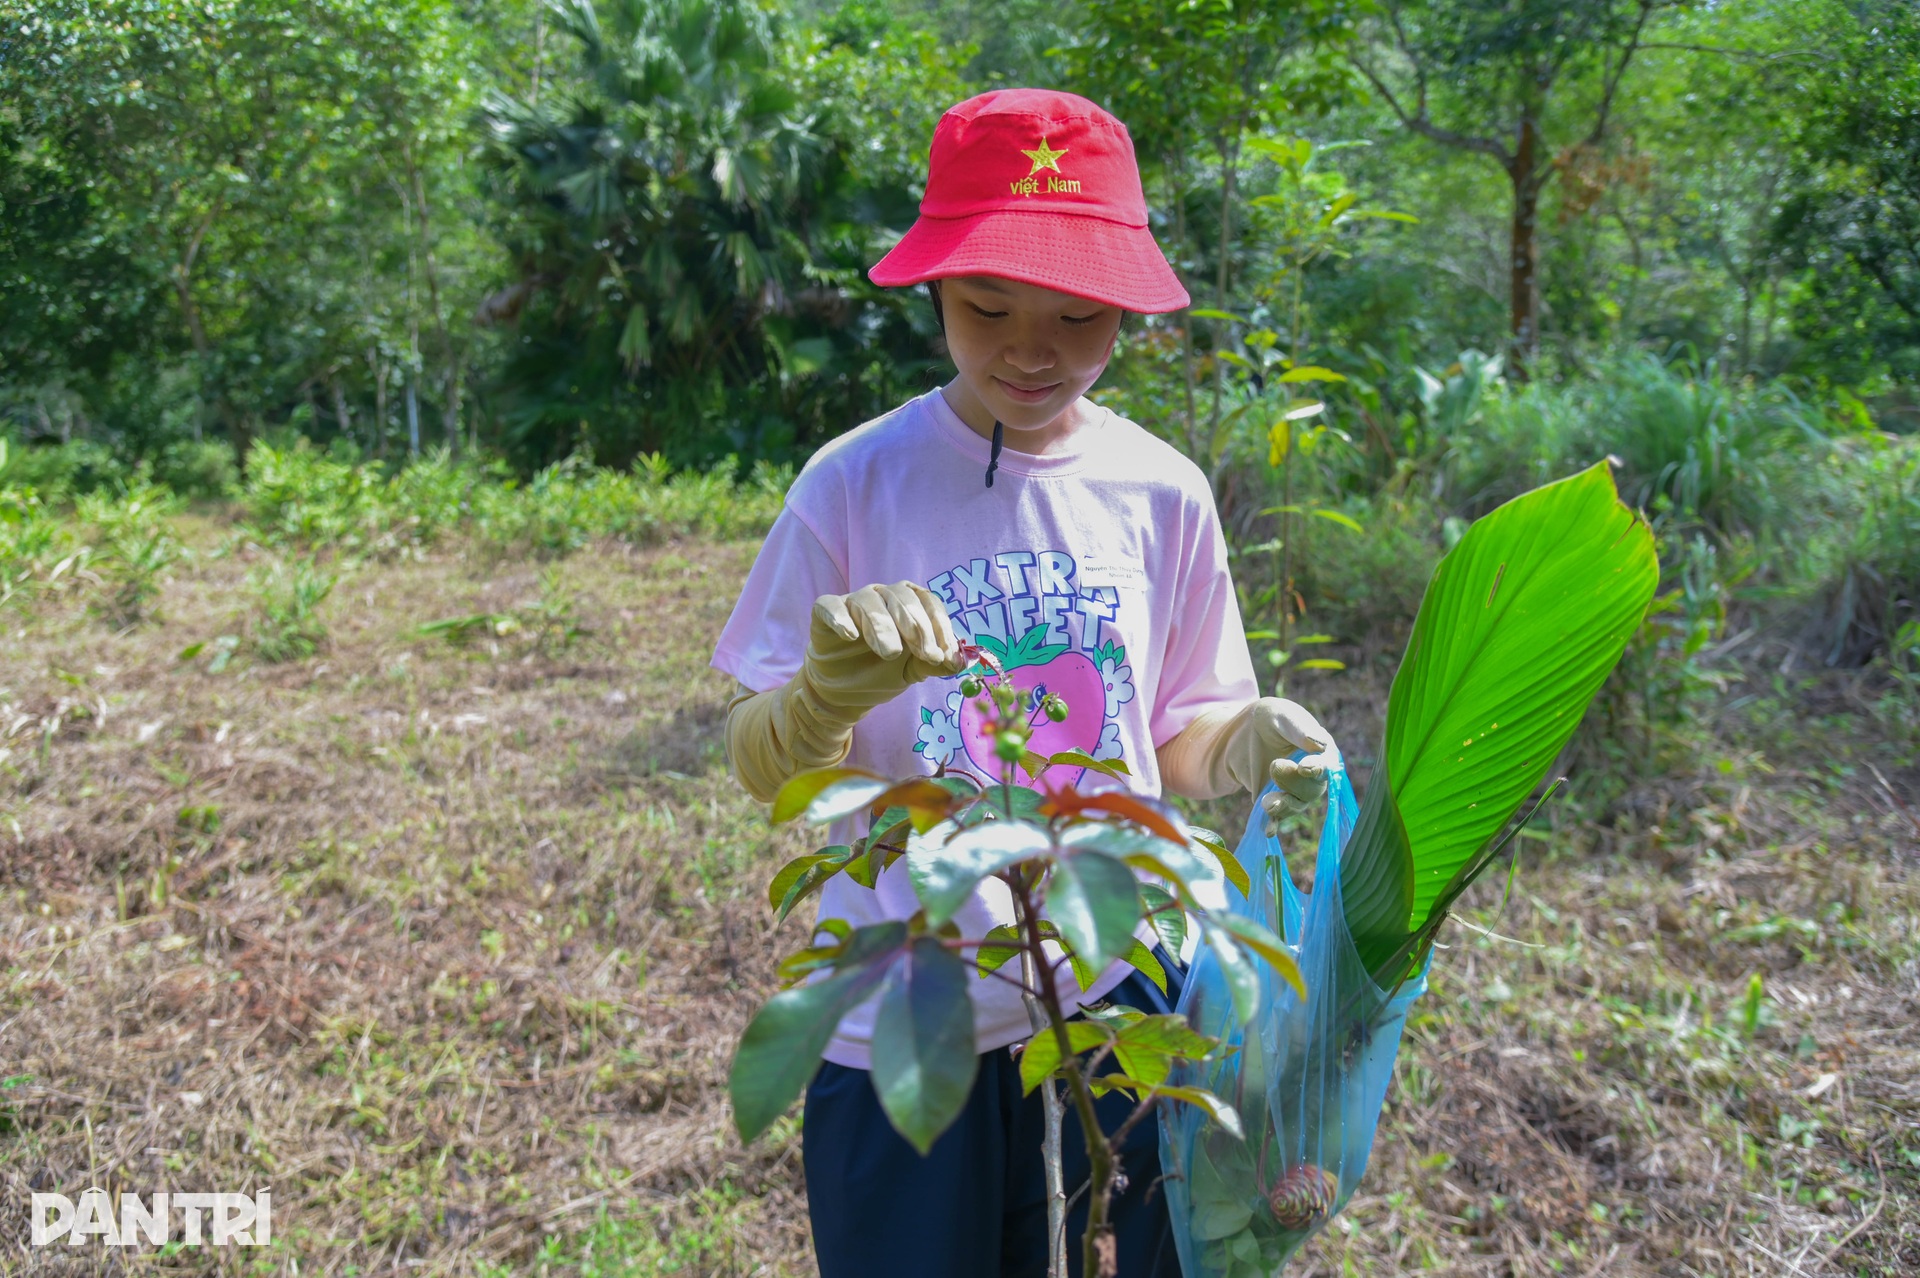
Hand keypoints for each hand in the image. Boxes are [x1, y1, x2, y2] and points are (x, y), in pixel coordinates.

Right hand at [726, 582, 966, 803]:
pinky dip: (841, 618)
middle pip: (902, 597)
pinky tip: (850, 635)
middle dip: (917, 626)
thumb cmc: (880, 673)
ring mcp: (852, 602)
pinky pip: (831, 606)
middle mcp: (882, 597)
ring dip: (883, 626)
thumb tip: (960, 662)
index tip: (943, 654)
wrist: (843, 693)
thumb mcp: (911, 671)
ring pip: (869, 602)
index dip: (939, 626)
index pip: (928, 603)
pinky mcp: (825, 612)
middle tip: (925, 655)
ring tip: (890, 653)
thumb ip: (933, 664)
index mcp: (907, 604)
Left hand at [1223, 698, 1336, 831]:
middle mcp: (1313, 775)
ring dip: (1283, 805)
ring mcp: (1295, 790)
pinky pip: (1277, 816)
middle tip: (1274, 765)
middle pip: (1312, 790)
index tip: (1304, 768)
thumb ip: (1299, 729)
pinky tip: (1268, 830)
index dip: (1317, 768)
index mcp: (1321, 751)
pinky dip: (1273, 824)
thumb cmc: (1270, 718)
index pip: (1326, 765)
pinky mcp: (1276, 800)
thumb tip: (1320, 745)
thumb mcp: (1281, 716)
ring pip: (1297, 805)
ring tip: (1267, 802)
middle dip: (1293, 782)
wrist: (1244, 731)